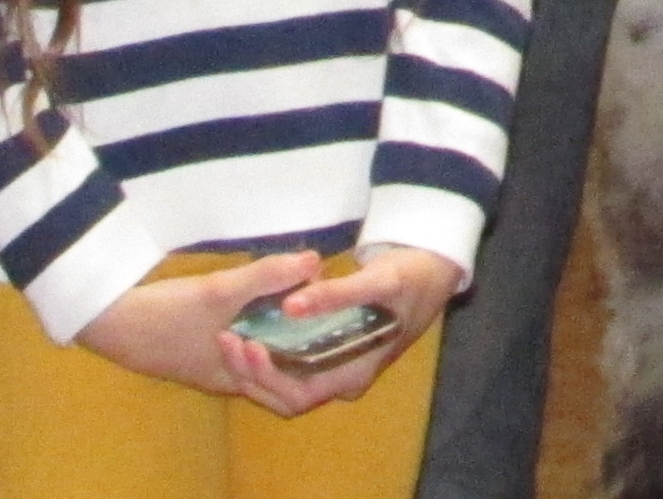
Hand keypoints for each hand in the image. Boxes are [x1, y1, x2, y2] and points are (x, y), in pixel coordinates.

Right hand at [72, 245, 460, 411]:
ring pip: (265, 360)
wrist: (108, 322)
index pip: (294, 393)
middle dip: (311, 353)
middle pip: (284, 378)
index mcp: (237, 378)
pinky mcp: (203, 348)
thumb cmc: (163, 316)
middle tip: (337, 320)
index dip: (324, 375)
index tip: (345, 339)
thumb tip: (315, 262)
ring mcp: (215, 366)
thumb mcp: (219, 293)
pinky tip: (271, 299)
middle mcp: (230, 379)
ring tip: (309, 304)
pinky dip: (265, 329)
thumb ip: (266, 277)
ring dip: (287, 337)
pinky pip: (247, 347)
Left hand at [235, 246, 459, 410]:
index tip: (245, 346)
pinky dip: (271, 349)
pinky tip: (253, 325)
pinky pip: (294, 361)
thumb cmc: (410, 277)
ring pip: (287, 380)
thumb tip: (290, 307)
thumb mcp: (377, 281)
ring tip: (232, 333)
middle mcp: (343, 377)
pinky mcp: (332, 349)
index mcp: (355, 373)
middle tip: (228, 339)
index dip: (267, 377)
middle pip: (287, 393)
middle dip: (253, 373)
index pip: (299, 395)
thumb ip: (335, 295)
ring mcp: (337, 365)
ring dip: (258, 364)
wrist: (435, 268)